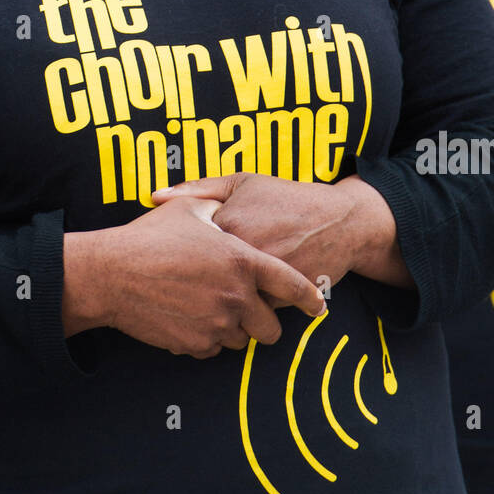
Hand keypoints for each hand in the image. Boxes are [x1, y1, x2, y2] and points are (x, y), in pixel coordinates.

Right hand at [63, 194, 324, 357]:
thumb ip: (219, 208)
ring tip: (209, 308)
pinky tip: (188, 317)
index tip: (318, 307)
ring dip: (233, 329)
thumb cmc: (149, 237)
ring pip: (241, 341)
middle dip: (264, 323)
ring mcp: (216, 325)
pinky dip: (207, 337)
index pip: (292, 285)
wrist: (111, 275)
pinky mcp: (195, 345)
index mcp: (243, 260)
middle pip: (271, 329)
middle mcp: (236, 297)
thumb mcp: (190, 209)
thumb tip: (228, 206)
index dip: (309, 298)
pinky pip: (212, 348)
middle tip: (250, 312)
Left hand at [152, 173, 410, 297]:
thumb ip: (197, 189)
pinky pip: (253, 311)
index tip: (188, 253)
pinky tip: (252, 293)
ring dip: (224, 297)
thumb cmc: (284, 198)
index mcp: (227, 223)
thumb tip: (154, 197)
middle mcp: (243, 252)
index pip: (187, 249)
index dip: (187, 252)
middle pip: (204, 279)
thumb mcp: (242, 182)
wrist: (339, 221)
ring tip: (224, 287)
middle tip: (198, 278)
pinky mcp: (282, 297)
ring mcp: (263, 277)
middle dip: (200, 281)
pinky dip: (251, 306)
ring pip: (228, 299)